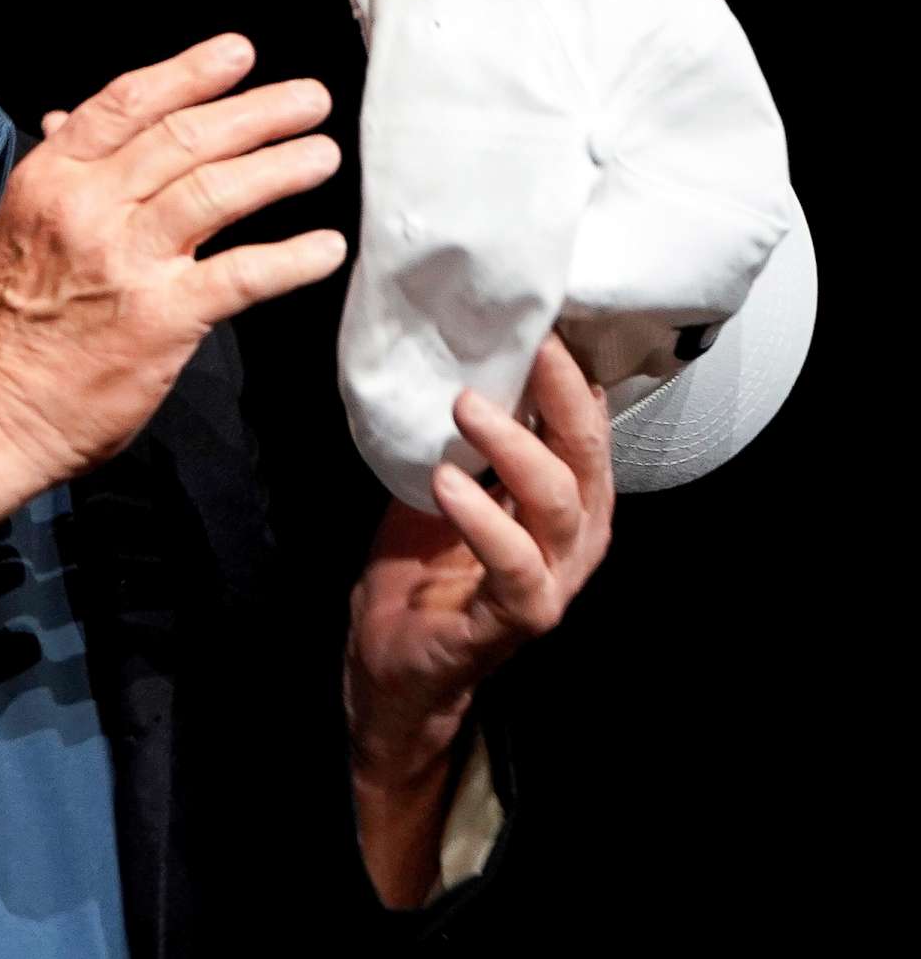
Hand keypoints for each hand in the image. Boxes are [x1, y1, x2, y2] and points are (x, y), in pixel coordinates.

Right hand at [0, 33, 345, 541]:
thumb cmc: (9, 321)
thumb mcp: (21, 225)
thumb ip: (60, 170)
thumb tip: (73, 116)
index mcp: (51, 178)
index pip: (126, 104)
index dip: (189, 72)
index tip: (238, 53)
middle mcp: (87, 208)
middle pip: (184, 139)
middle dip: (256, 112)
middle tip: (309, 99)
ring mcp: (126, 261)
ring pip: (216, 191)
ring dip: (280, 167)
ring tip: (322, 154)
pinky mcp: (162, 318)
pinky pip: (240, 275)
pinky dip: (290, 258)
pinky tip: (326, 247)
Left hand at [345, 330, 616, 775]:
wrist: (393, 665)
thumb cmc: (420, 569)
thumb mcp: (438, 482)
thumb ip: (458, 434)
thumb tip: (448, 352)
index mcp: (563, 500)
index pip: (583, 424)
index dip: (569, 370)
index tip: (541, 313)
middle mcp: (574, 538)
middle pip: (586, 455)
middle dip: (557, 394)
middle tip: (519, 344)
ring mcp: (553, 582)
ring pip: (560, 505)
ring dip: (515, 449)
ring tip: (464, 406)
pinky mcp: (518, 621)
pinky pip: (515, 570)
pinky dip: (483, 523)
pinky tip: (446, 484)